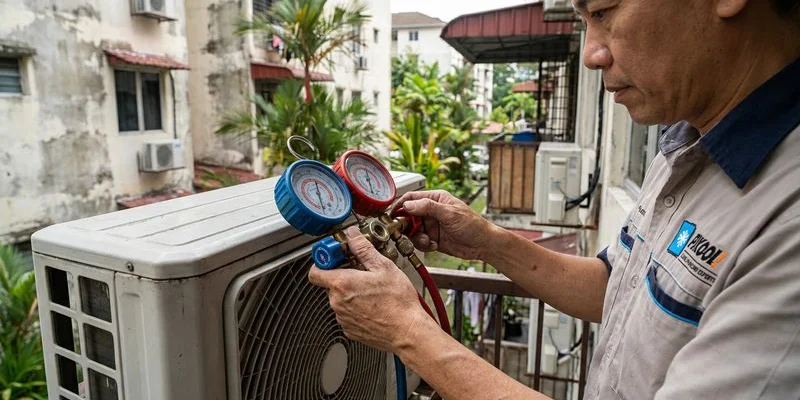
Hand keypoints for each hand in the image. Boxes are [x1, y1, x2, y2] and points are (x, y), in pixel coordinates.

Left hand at [308, 226, 429, 352]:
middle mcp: (337, 302)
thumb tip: (353, 236)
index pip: (315, 271)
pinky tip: (373, 305)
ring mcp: (343, 318)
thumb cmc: (398, 303)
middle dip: (344, 276)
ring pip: (340, 299)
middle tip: (363, 273)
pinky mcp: (350, 330)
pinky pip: (347, 313)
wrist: (407, 332)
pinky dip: (356, 308)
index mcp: (343, 284)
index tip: (335, 257)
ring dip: (351, 293)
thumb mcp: (384, 267)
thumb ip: (363, 249)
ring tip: (373, 291)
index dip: (324, 261)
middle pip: (330, 284)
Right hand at [394, 190, 494, 260]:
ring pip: (413, 231)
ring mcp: (432, 225)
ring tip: (428, 241)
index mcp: (436, 199)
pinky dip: (424, 245)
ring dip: (417, 238)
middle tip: (410, 232)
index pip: (411, 198)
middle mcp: (431, 211)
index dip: (400, 205)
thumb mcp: (450, 214)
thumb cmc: (473, 225)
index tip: (393, 215)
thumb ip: (428, 207)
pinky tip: (434, 245)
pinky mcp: (433, 238)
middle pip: (409, 216)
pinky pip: (420, 242)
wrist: (483, 245)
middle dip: (408, 226)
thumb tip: (408, 205)